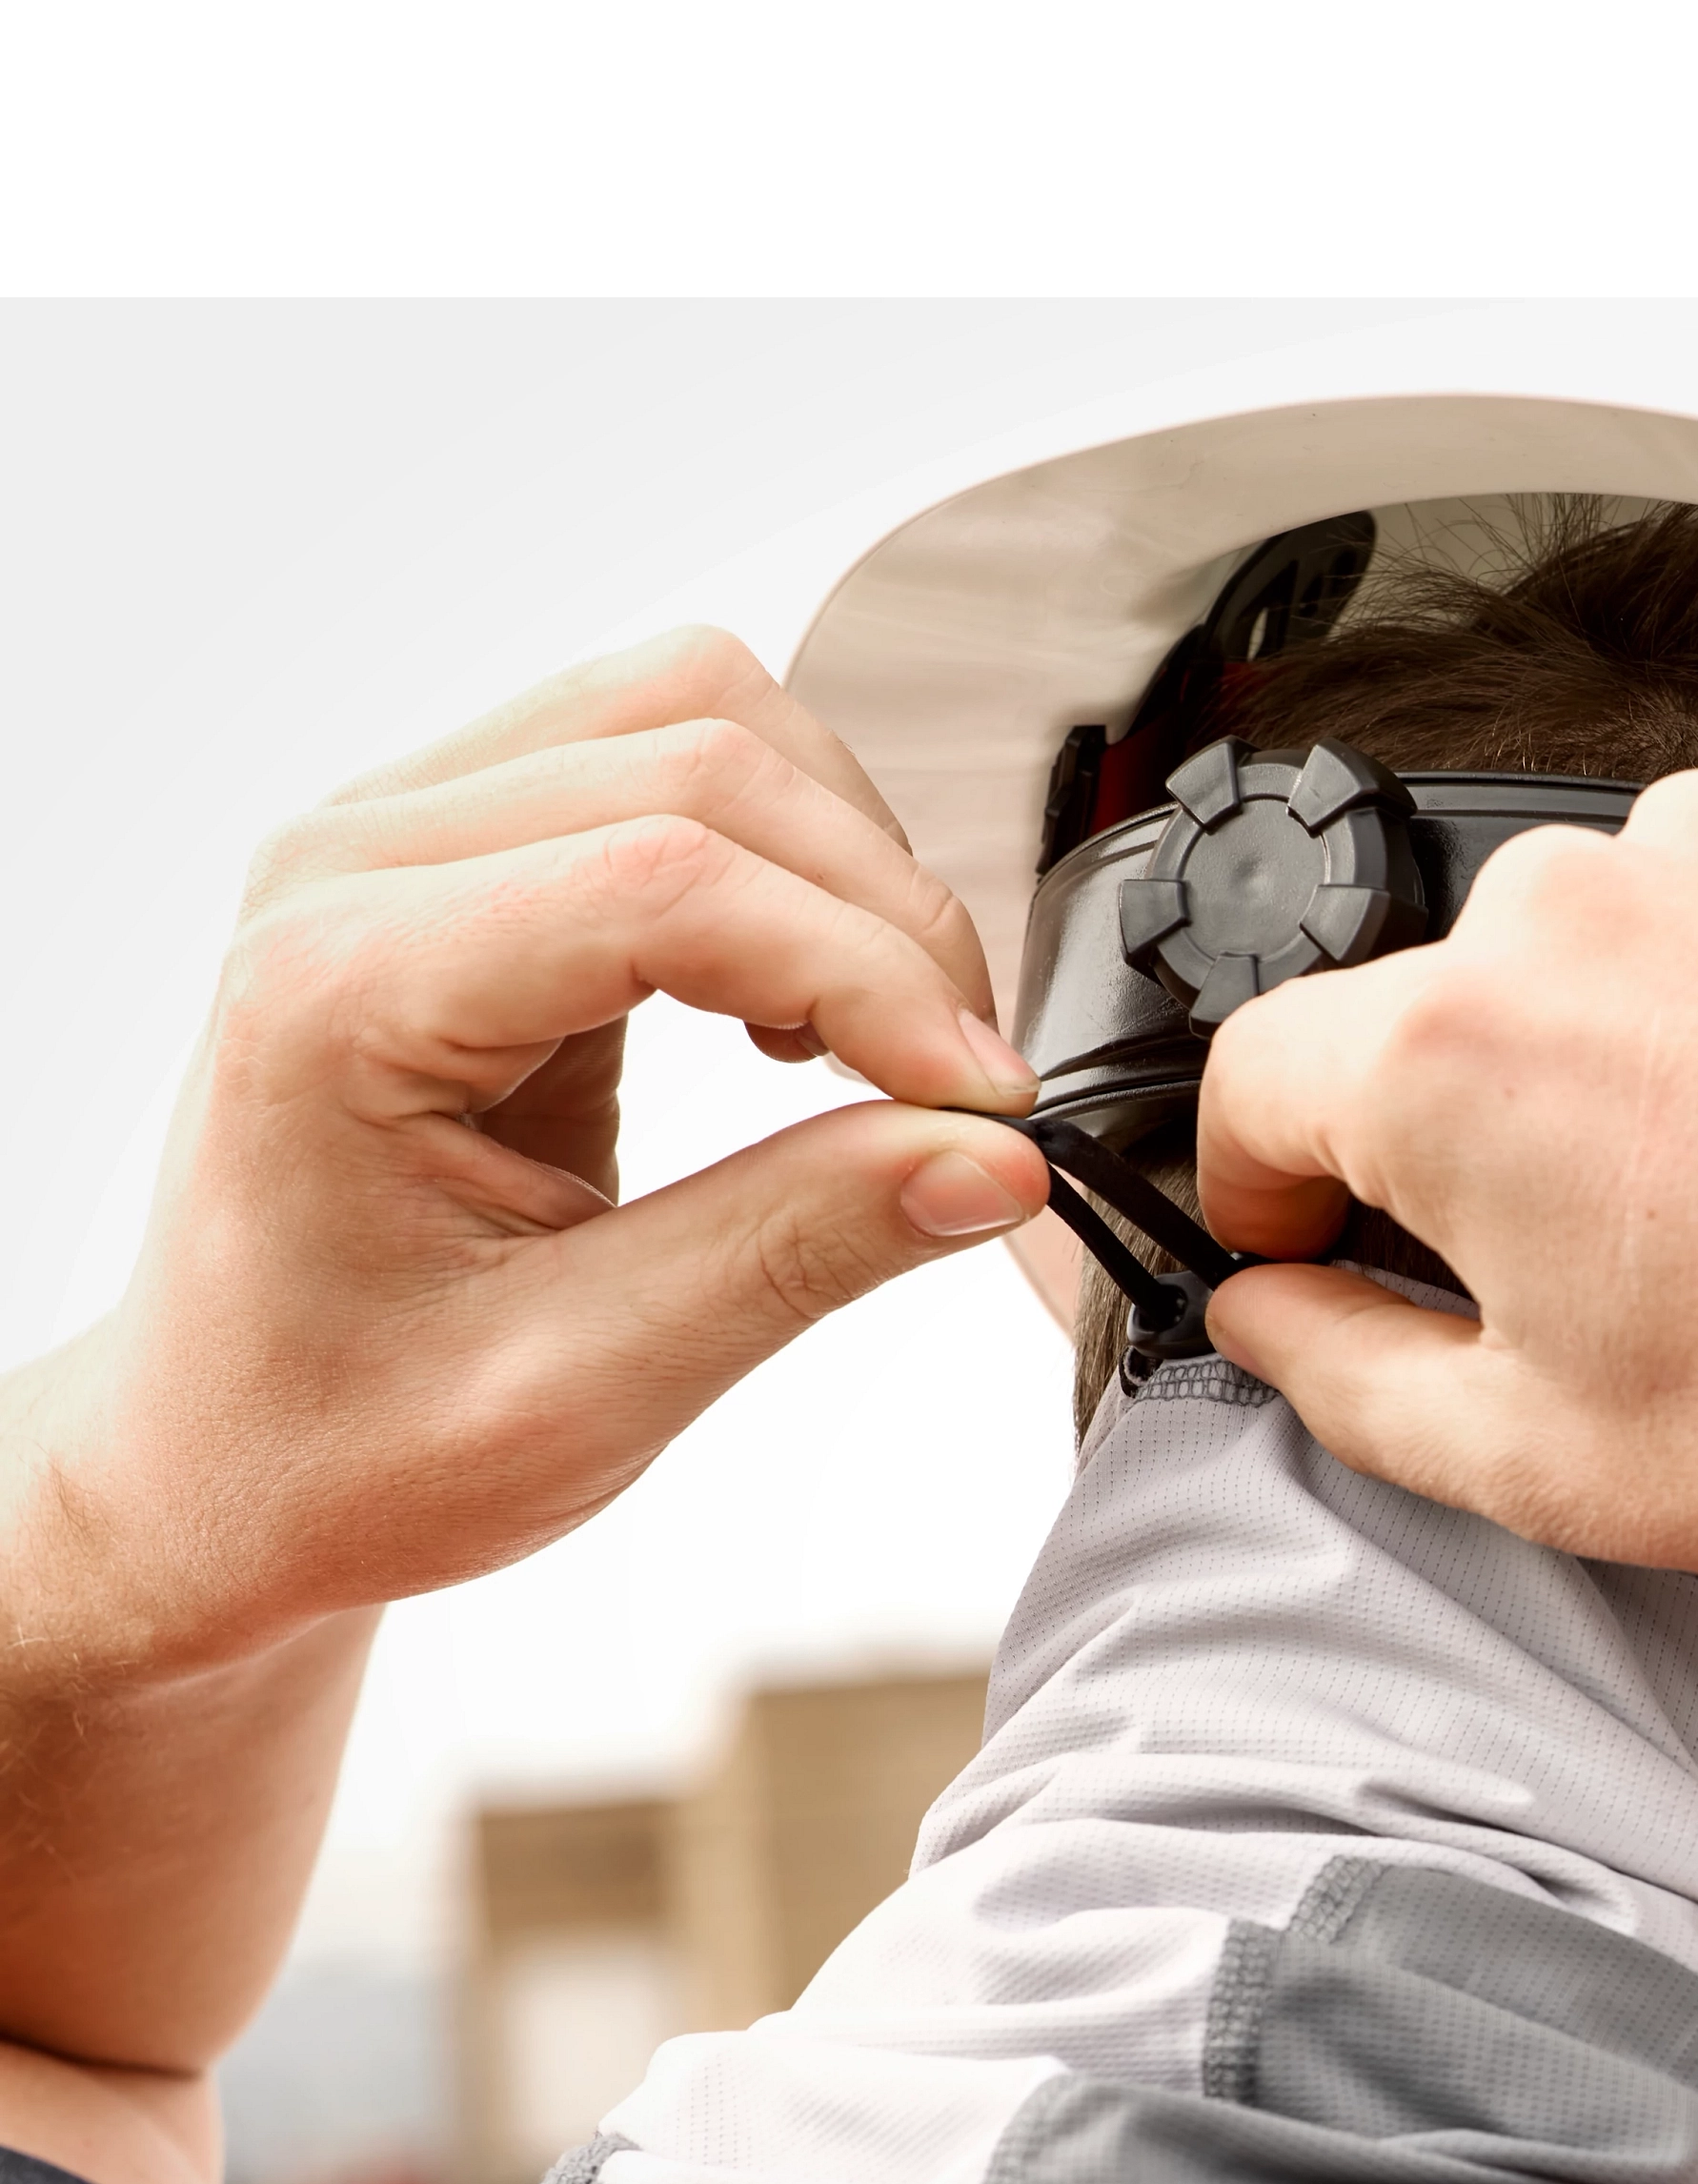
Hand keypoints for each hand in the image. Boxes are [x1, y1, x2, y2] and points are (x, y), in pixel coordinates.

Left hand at [10, 628, 1047, 1671]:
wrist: (218, 1465)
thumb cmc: (341, 1442)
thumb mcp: (587, 1387)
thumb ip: (799, 1249)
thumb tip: (993, 1159)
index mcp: (339, 988)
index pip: (668, 882)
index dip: (870, 976)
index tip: (987, 1106)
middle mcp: (350, 869)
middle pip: (702, 759)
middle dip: (882, 919)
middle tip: (963, 1096)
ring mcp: (398, 842)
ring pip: (696, 718)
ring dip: (841, 864)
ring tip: (880, 1043)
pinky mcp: (463, 857)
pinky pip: (664, 761)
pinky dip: (785, 862)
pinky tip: (797, 1006)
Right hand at [1197, 727, 1697, 1584]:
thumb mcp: (1556, 1468)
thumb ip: (1351, 1378)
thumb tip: (1267, 1317)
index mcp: (1446, 1061)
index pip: (1254, 1077)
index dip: (1277, 1183)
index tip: (1331, 1237)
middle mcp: (1563, 902)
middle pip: (1448, 1007)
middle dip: (1505, 1130)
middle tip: (1641, 1267)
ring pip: (1614, 937)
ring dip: (1654, 1038)